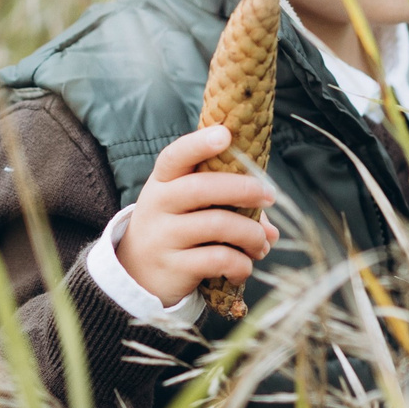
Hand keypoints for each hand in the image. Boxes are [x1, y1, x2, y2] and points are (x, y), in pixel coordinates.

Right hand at [115, 125, 278, 306]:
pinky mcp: (173, 267)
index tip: (225, 134)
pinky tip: (244, 267)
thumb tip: (271, 230)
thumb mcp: (188, 208)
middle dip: (243, 189)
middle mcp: (159, 204)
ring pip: (217, 225)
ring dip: (251, 233)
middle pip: (202, 188)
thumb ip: (229, 206)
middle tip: (269, 196)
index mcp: (163, 181)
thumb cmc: (174, 229)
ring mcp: (163, 236)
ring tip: (262, 242)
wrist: (137, 273)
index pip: (176, 156)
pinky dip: (241, 264)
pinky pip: (218, 260)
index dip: (199, 144)